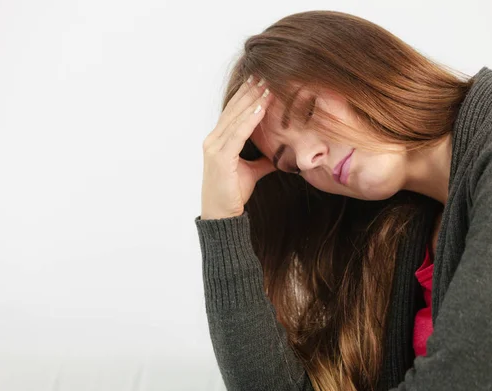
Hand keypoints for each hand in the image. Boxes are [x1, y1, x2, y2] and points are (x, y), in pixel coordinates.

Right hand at [200, 76, 275, 219]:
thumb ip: (261, 160)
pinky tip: (261, 107)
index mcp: (219, 141)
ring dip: (252, 99)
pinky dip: (250, 118)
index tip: (261, 81)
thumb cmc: (232, 194)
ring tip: (267, 84)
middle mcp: (213, 140)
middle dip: (250, 91)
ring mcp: (215, 147)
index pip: (234, 112)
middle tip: (264, 73)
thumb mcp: (251, 172)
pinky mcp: (220, 157)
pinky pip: (238, 133)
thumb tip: (278, 155)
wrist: (222, 215)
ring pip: (236, 117)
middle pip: (234, 109)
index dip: (247, 96)